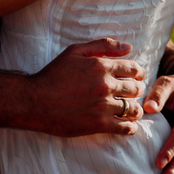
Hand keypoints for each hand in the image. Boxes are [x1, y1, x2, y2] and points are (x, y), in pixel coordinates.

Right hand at [24, 38, 145, 136]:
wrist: (34, 101)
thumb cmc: (53, 75)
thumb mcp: (75, 51)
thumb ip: (103, 45)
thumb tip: (128, 47)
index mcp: (101, 66)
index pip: (133, 69)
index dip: (138, 73)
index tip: (137, 77)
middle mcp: (106, 86)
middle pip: (135, 89)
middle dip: (136, 90)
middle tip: (132, 93)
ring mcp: (103, 106)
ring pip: (133, 109)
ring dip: (135, 109)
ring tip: (131, 110)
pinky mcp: (99, 125)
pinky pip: (125, 128)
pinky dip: (130, 127)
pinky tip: (127, 125)